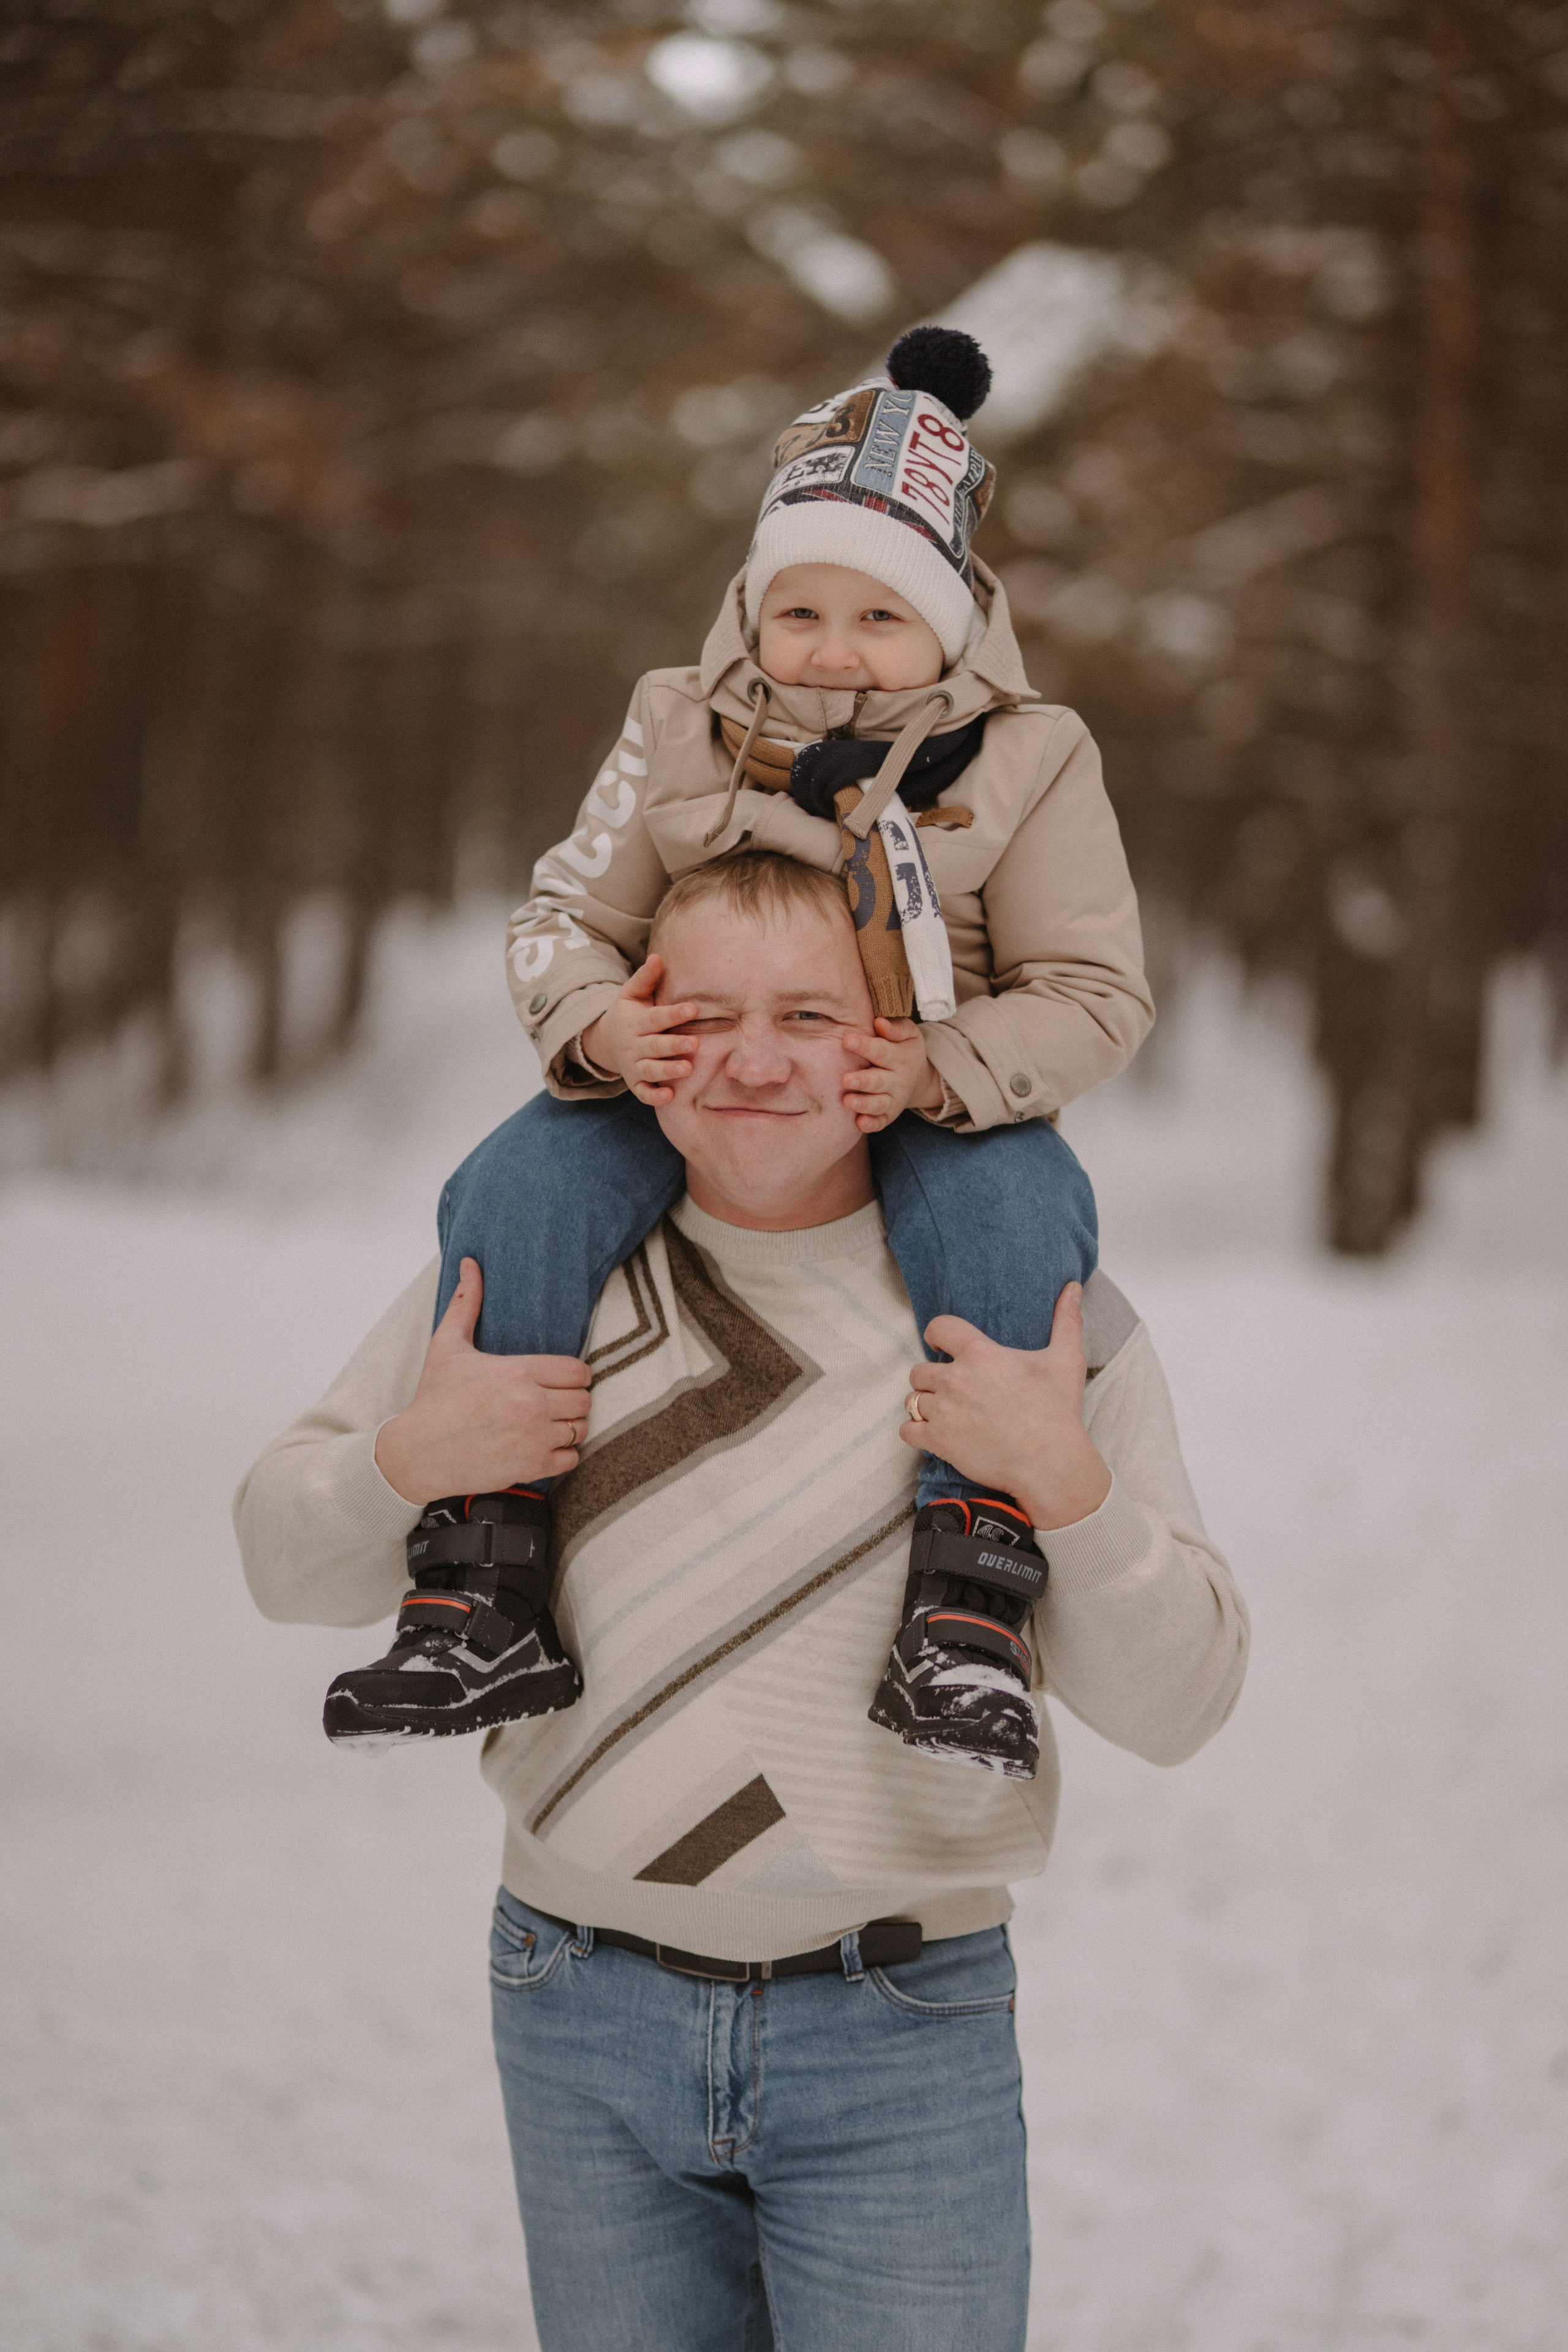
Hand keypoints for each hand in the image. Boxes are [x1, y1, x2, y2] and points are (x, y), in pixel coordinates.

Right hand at [373, 1259, 591, 1504]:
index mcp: (518, 1371)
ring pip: (581, 1429)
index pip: (578, 1370)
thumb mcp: (446, 1346)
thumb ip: (465, 1304)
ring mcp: (533, 1438)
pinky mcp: (531, 1467)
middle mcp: (531, 1404)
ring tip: (549, 1424)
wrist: (417, 1453)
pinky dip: (563, 1454)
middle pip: (585, 1399)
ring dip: (569, 1427)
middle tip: (555, 1402)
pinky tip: (543, 1446)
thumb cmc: (433, 1398)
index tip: (560, 1380)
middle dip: (573, 1400)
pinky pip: (572, 1459)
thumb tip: (470, 1265)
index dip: (574, 1375)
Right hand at [580, 955, 698, 1105]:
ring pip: (650, 1071)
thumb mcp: (632, 994)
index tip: (693, 1008)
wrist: (608, 1041)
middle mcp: (633, 1045)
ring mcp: (633, 1066)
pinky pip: (643, 1093)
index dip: (673, 1014)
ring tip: (687, 1069)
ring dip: (667, 1071)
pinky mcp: (636, 1084)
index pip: (655, 1018)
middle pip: (654, 1047)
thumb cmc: (630, 1014)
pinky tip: (669, 1096)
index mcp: (635, 1022)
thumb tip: (659, 956)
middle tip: (695, 1043)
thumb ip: (646, 977)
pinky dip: (654, 1096)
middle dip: (674, 1046)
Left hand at [840, 1017, 944, 1133]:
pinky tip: (860, 1123)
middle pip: (879, 1081)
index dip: (865, 1046)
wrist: (919, 1079)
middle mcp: (897, 1080)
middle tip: (846, 1079)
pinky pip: (881, 1122)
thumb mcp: (909, 1033)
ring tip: (848, 1101)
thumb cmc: (904, 1050)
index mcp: (899, 1057)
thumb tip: (879, 1023)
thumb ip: (896, 1027)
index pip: (881, 1051)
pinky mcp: (888, 1115)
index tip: (847, 1040)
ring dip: (864, 1104)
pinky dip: (871, 1124)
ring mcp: (893, 1100)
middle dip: (863, 1081)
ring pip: (879, 1104)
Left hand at [900, 1285, 1111, 1532]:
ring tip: (947, 1414)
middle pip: (920, 1370)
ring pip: (912, 1400)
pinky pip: (907, 1430)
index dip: (937, 1335)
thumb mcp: (1066, 1360)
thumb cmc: (1058, 1412)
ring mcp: (944, 1411)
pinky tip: (935, 1434)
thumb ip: (1066, 1320)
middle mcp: (956, 1379)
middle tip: (953, 1390)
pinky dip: (917, 1433)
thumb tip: (1073, 1288)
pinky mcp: (938, 1441)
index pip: (939, 1327)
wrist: (1051, 1463)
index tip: (943, 1345)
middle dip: (933, 1378)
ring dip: (926, 1406)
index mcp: (980, 1354)